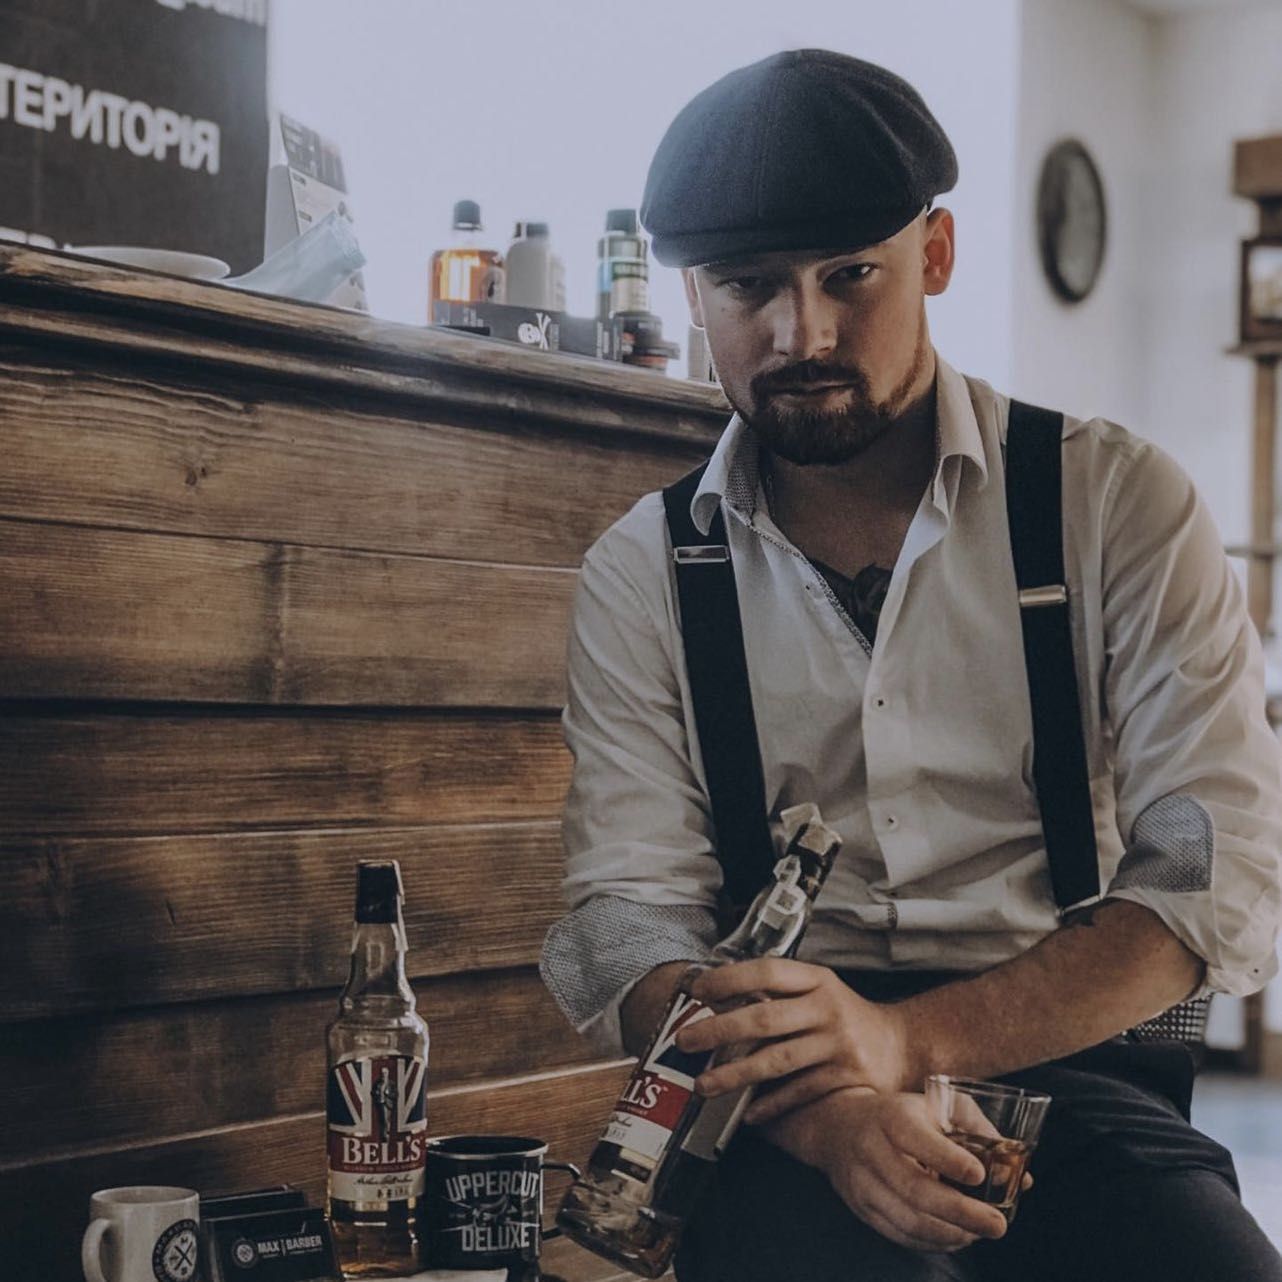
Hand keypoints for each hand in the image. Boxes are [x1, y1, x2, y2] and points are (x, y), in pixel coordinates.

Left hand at [674, 959, 913, 1121]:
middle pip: (764, 1018)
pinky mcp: (846, 1077)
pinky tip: (746, 1112)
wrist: (900, 1045)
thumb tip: (716, 997)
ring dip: (734, 1075)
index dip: (729, 979)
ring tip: (703, 1085)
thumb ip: (777, 992)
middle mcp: (827, 1007)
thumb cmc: (843, 1015)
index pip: (767, 971)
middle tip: (685, 1041)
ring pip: (776, 1060)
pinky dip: (771, 1104)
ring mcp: (837, 1043)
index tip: (697, 991)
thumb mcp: (817, 989)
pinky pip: (799, 1092)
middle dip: (719, 1030)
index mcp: (816, 979)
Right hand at [761, 1088, 1010, 1252]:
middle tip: (999, 1225)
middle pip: (914, 1188)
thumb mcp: (936, 1105)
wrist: (840, 1126)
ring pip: (907, 1219)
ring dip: (950, 1233)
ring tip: (980, 1234)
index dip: (948, 1159)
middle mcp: (871, 1148)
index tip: (979, 1175)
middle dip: (960, 1212)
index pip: (916, 1139)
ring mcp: (862, 1182)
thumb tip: (1020, 1176)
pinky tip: (956, 1238)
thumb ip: (978, 1132)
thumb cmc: (903, 1115)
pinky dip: (932, 1243)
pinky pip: (899, 1235)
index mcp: (891, 1116)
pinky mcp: (861, 1208)